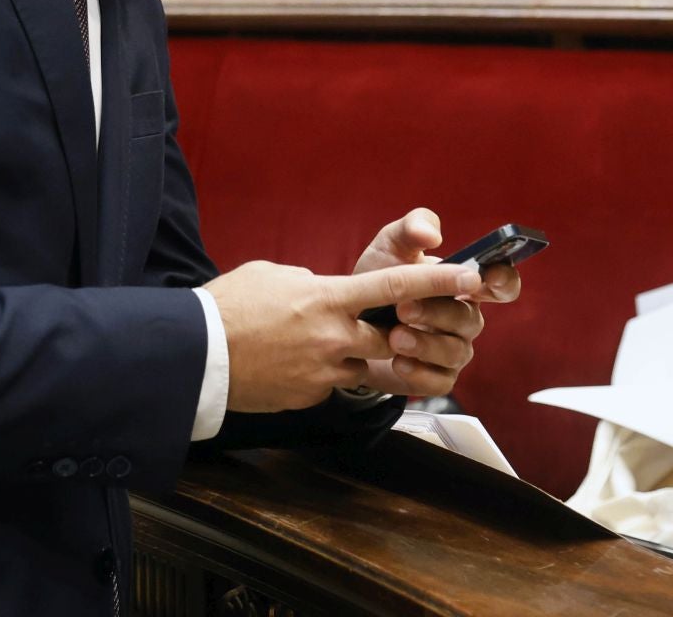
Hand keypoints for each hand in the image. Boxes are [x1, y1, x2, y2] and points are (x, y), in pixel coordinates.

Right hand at [206, 258, 482, 413]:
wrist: (198, 356)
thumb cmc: (230, 306)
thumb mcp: (274, 274)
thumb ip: (311, 281)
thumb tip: (324, 289)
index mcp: (329, 297)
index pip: (397, 287)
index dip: (441, 281)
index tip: (474, 278)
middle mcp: (335, 337)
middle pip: (392, 338)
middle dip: (394, 332)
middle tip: (385, 323)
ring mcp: (324, 371)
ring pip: (363, 366)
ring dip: (353, 355)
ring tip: (313, 343)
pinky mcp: (310, 396)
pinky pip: (332, 384)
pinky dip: (322, 372)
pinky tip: (291, 363)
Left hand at [352, 208, 522, 398]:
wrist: (347, 322)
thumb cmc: (378, 279)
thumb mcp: (390, 247)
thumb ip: (411, 228)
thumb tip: (432, 235)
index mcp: (463, 283)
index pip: (502, 283)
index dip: (503, 281)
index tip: (485, 278)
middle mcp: (464, 317)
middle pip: (470, 319)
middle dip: (438, 313)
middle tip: (403, 308)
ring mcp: (454, 349)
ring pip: (456, 351)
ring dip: (425, 344)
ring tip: (394, 336)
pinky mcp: (437, 377)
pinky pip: (440, 380)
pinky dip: (419, 372)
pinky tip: (398, 362)